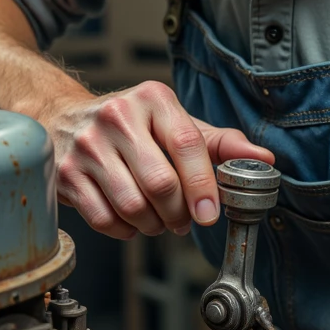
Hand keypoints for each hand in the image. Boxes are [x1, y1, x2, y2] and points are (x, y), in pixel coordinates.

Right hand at [50, 80, 273, 238]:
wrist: (64, 117)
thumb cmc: (132, 126)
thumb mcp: (176, 124)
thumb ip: (221, 144)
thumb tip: (265, 160)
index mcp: (153, 99)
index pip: (187, 144)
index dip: (203, 185)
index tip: (210, 213)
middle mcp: (117, 116)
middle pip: (161, 183)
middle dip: (179, 213)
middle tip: (183, 220)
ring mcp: (87, 145)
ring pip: (133, 206)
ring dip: (153, 225)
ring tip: (158, 220)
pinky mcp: (66, 173)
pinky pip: (104, 219)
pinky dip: (124, 230)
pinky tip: (129, 220)